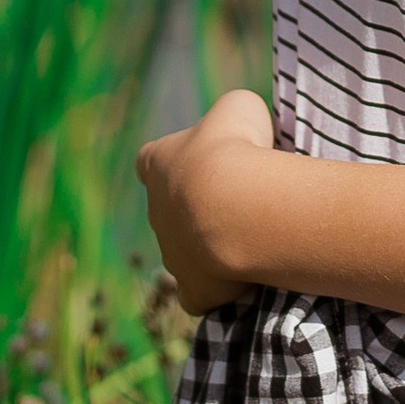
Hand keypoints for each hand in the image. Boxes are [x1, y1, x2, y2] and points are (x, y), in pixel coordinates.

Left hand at [136, 87, 278, 314]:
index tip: (205, 162)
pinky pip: (198, 295)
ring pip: (187, 252)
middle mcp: (156, 210)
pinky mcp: (192, 289)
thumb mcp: (239, 108)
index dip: (175, 161)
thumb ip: (232, 117)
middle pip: (172, 209)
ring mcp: (171, 254)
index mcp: (157, 164)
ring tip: (254, 238)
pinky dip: (215, 290)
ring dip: (213, 246)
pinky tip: (241, 283)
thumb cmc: (237, 149)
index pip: (150, 161)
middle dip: (202, 207)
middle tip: (243, 201)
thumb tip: (243, 130)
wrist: (236, 205)